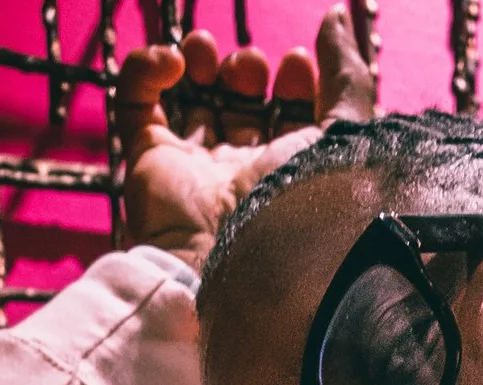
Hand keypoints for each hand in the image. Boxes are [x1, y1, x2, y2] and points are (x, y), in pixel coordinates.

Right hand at [116, 6, 377, 269]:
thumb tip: (338, 15)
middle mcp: (241, 173)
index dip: (294, 80)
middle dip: (246, 70)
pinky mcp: (148, 159)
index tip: (297, 61)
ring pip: (189, 96)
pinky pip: (135, 100)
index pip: (288, 116)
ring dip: (201, 60)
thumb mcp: (343, 136)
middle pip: (240, 104)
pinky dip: (148, 68)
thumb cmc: (302, 206)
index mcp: (289, 175)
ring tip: (209, 53)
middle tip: (252, 67)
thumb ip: (346, 77)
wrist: (242, 262)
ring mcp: (192, 167)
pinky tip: (174, 62)